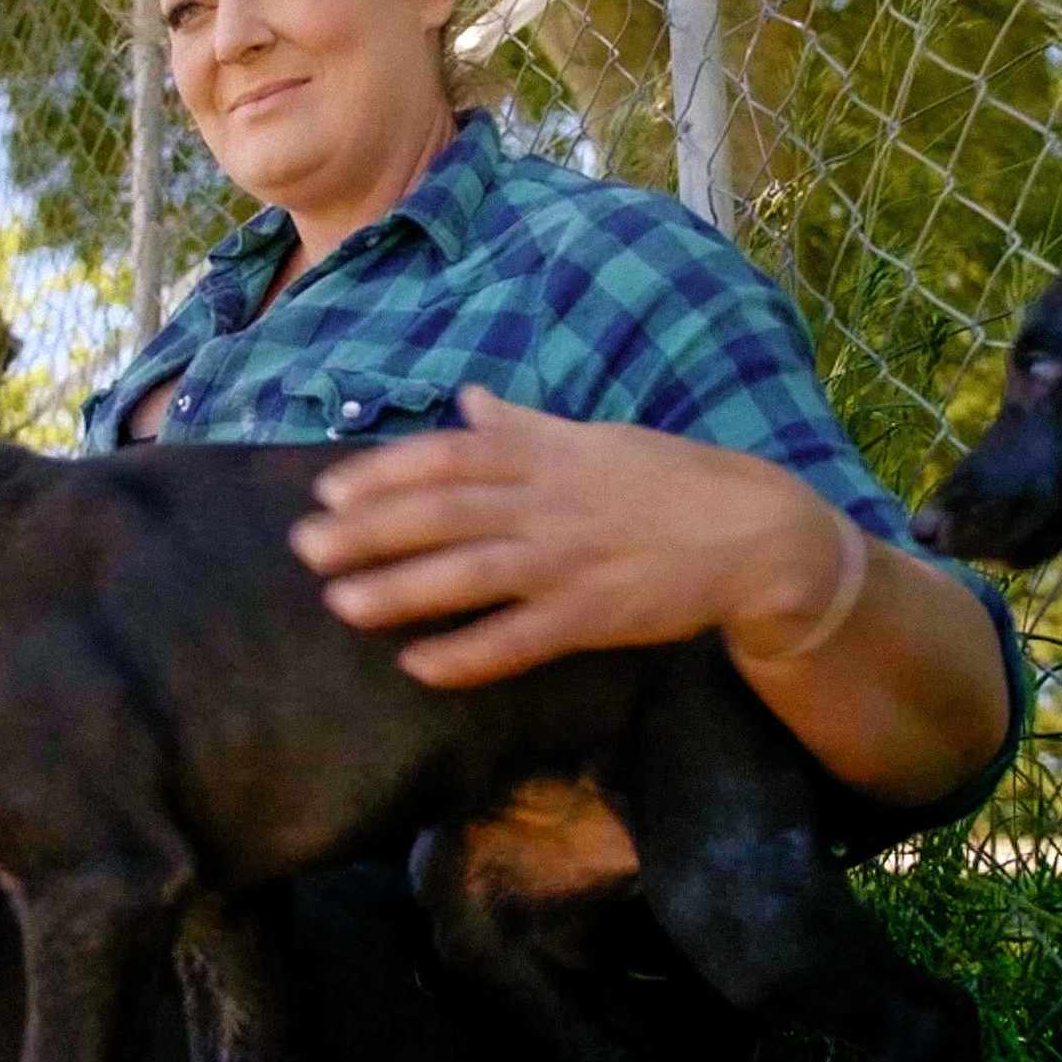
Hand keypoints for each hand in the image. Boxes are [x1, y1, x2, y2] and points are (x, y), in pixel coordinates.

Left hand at [288, 386, 854, 687]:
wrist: (756, 533)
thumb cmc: (671, 481)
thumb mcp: (595, 438)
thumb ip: (524, 424)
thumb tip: (469, 397)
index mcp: (546, 455)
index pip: (448, 458)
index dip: (384, 474)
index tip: (329, 492)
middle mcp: (547, 503)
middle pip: (442, 514)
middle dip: (369, 531)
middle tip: (305, 550)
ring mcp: (568, 561)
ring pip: (468, 574)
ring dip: (400, 589)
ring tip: (340, 603)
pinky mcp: (592, 616)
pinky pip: (518, 638)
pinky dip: (467, 652)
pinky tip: (419, 664)